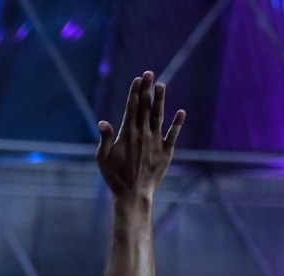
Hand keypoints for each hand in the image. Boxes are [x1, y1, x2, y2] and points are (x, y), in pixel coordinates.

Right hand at [97, 71, 185, 200]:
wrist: (133, 194)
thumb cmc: (114, 177)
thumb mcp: (103, 159)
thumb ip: (104, 139)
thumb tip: (103, 122)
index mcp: (127, 134)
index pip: (132, 108)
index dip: (135, 92)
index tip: (138, 79)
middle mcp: (143, 134)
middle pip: (146, 107)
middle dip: (147, 89)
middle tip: (149, 73)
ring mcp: (156, 141)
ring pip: (159, 116)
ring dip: (160, 100)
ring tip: (161, 85)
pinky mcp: (166, 151)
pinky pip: (173, 134)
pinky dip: (177, 122)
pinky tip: (181, 112)